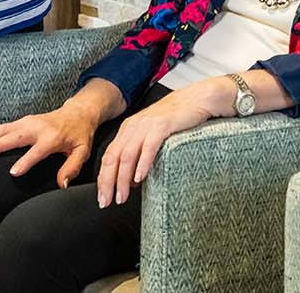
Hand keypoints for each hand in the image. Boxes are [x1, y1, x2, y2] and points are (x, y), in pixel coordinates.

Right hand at [0, 101, 101, 187]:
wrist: (79, 112)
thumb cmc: (80, 134)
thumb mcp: (82, 152)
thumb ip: (72, 168)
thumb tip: (62, 185)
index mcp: (52, 137)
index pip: (37, 151)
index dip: (25, 161)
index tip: (13, 172)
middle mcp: (37, 128)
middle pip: (15, 136)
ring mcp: (28, 122)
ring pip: (3, 129)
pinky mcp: (22, 121)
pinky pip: (2, 127)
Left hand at [95, 85, 218, 207]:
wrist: (197, 98)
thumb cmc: (177, 118)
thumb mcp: (152, 134)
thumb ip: (139, 153)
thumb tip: (131, 180)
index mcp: (128, 129)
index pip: (108, 157)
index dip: (103, 179)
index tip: (102, 196)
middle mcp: (134, 126)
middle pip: (113, 157)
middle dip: (107, 183)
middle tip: (107, 201)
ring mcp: (147, 125)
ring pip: (127, 155)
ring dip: (122, 179)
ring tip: (122, 196)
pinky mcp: (162, 125)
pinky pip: (148, 147)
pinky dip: (142, 164)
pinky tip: (139, 177)